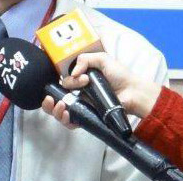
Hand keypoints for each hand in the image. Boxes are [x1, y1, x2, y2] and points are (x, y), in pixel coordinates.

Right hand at [45, 53, 160, 119]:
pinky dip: (65, 120)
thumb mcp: (102, 59)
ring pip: (59, 111)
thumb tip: (72, 74)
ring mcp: (82, 106)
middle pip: (56, 98)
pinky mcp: (88, 118)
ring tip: (62, 105)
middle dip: (49, 99)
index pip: (61, 82)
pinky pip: (71, 123)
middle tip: (52, 97)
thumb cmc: (119, 75)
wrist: (133, 92)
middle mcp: (78, 93)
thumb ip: (84, 59)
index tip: (73, 78)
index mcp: (79, 79)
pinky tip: (66, 114)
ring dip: (54, 110)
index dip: (60, 81)